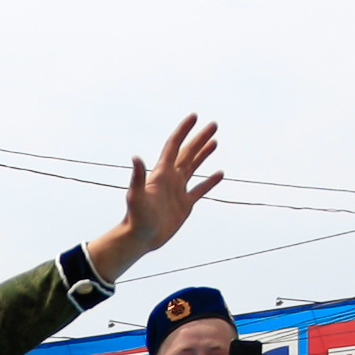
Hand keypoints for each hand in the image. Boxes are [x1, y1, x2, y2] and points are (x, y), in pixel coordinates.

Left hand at [87, 116, 221, 280]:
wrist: (141, 237)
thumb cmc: (136, 217)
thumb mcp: (136, 196)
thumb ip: (138, 177)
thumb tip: (135, 157)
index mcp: (161, 173)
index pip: (174, 146)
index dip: (183, 131)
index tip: (194, 117)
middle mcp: (171, 178)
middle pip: (188, 152)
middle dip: (199, 138)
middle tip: (213, 125)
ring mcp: (178, 190)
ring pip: (194, 167)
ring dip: (204, 154)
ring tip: (214, 141)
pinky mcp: (185, 204)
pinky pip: (200, 189)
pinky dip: (210, 181)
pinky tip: (219, 174)